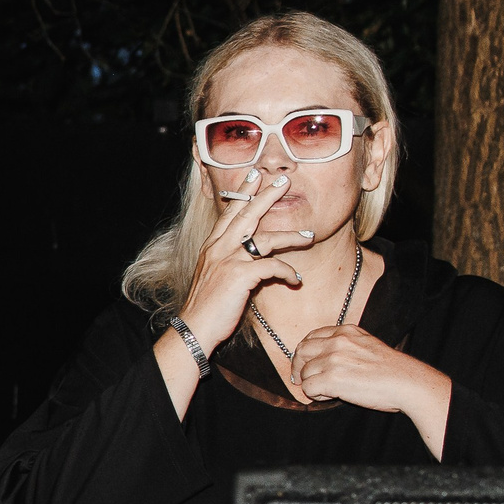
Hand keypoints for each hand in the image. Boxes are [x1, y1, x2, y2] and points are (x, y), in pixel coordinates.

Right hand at [175, 169, 315, 349]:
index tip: (254, 175)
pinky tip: (295, 279)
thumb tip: (250, 255)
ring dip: (291, 236)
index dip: (243, 193)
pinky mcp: (239, 276)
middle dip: (266, 195)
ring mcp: (228, 260)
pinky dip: (287, 272)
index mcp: (212, 246)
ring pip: (265, 238)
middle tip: (283, 181)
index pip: (229, 212)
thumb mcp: (214, 275)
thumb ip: (229, 259)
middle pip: (246, 214)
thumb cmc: (206, 305)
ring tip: (309, 235)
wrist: (194, 327)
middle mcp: (218, 248)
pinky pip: (272, 266)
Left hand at [287, 324, 450, 421]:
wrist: (407, 382)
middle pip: (301, 352)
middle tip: (302, 380)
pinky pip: (309, 389)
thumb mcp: (367, 344)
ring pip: (305, 373)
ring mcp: (333, 360)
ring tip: (328, 391)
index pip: (311, 337)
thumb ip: (345, 344)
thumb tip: (321, 357)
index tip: (306, 363)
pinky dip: (316, 395)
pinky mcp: (332, 379)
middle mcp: (337, 342)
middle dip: (298, 367)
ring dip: (312, 384)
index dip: (305, 353)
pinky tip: (330, 396)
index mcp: (346, 331)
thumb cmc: (391, 369)